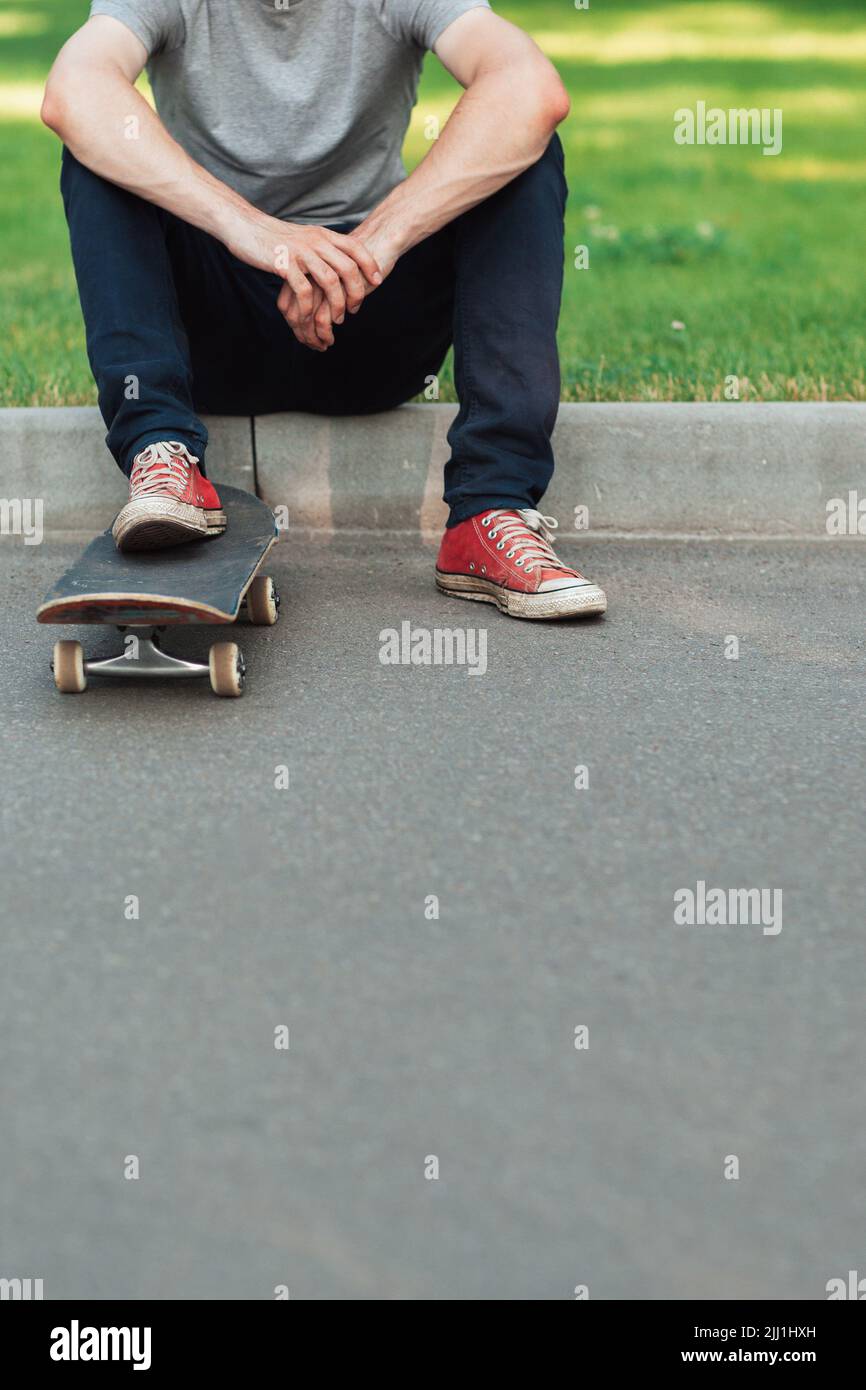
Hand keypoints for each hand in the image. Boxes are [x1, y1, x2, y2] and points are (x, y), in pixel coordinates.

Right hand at [225, 212, 382, 350]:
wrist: (244, 226)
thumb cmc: (275, 237)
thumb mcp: (305, 237)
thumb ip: (322, 247)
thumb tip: (340, 261)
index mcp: (322, 234)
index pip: (355, 247)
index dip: (370, 264)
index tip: (377, 281)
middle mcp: (315, 241)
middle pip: (347, 268)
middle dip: (356, 292)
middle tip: (355, 309)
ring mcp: (300, 252)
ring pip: (329, 281)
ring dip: (336, 304)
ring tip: (337, 319)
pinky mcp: (283, 264)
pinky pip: (304, 290)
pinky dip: (310, 308)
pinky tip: (310, 318)